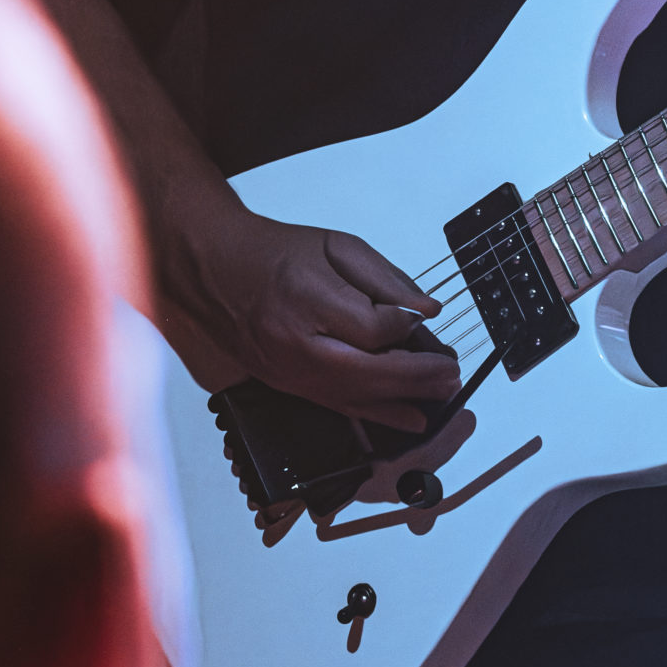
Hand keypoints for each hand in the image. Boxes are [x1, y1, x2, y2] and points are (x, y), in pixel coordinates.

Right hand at [169, 202, 472, 449]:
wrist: (214, 269)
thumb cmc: (271, 253)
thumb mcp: (336, 245)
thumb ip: (384, 278)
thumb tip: (425, 310)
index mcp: (308, 299)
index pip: (374, 327)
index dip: (406, 326)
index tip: (424, 319)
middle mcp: (297, 343)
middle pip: (369, 371)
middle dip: (418, 376)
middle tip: (452, 373)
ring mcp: (289, 371)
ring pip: (356, 396)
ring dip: (406, 399)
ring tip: (443, 394)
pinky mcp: (287, 385)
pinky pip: (338, 407)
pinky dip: (378, 415)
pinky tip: (410, 420)